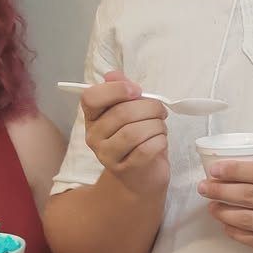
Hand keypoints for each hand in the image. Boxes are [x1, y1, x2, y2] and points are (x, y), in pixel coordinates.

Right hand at [81, 71, 169, 196]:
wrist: (141, 177)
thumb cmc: (137, 139)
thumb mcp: (130, 111)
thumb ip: (122, 91)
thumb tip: (113, 75)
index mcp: (93, 117)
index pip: (91, 97)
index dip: (116, 90)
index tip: (136, 91)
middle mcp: (94, 136)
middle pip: (121, 113)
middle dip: (150, 108)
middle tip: (161, 111)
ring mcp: (107, 155)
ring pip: (134, 132)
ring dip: (156, 126)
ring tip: (161, 127)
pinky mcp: (125, 169)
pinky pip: (145, 149)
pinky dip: (159, 141)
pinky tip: (161, 141)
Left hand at [198, 159, 252, 252]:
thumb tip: (248, 171)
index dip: (235, 170)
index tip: (216, 169)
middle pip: (250, 195)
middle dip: (221, 190)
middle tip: (204, 187)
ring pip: (249, 219)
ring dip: (225, 212)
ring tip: (212, 207)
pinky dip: (238, 233)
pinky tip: (227, 226)